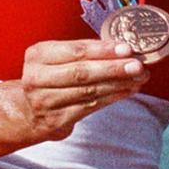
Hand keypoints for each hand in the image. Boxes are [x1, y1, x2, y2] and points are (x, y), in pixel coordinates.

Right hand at [20, 38, 149, 140]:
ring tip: (139, 77)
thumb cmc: (51, 77)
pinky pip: (90, 107)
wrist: (29, 110)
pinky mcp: (56, 120)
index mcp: (38, 55)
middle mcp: (37, 78)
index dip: (102, 50)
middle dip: (113, 68)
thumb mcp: (57, 58)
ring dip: (118, 84)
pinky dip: (112, 97)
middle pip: (81, 72)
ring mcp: (45, 101)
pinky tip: (127, 90)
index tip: (126, 48)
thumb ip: (84, 52)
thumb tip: (123, 49)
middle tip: (137, 65)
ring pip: (88, 91)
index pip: (75, 51)